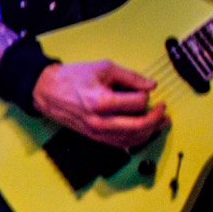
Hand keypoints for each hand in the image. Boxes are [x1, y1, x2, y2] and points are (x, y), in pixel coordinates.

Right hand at [33, 59, 167, 148]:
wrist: (48, 91)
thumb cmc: (74, 78)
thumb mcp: (104, 68)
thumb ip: (130, 77)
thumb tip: (151, 85)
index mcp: (101, 102)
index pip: (137, 103)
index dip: (147, 95)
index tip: (148, 89)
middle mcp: (99, 121)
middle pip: (137, 127)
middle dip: (156, 119)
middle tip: (163, 109)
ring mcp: (96, 132)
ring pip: (130, 139)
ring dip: (150, 132)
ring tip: (161, 122)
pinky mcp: (94, 137)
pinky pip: (120, 144)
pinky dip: (135, 139)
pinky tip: (144, 131)